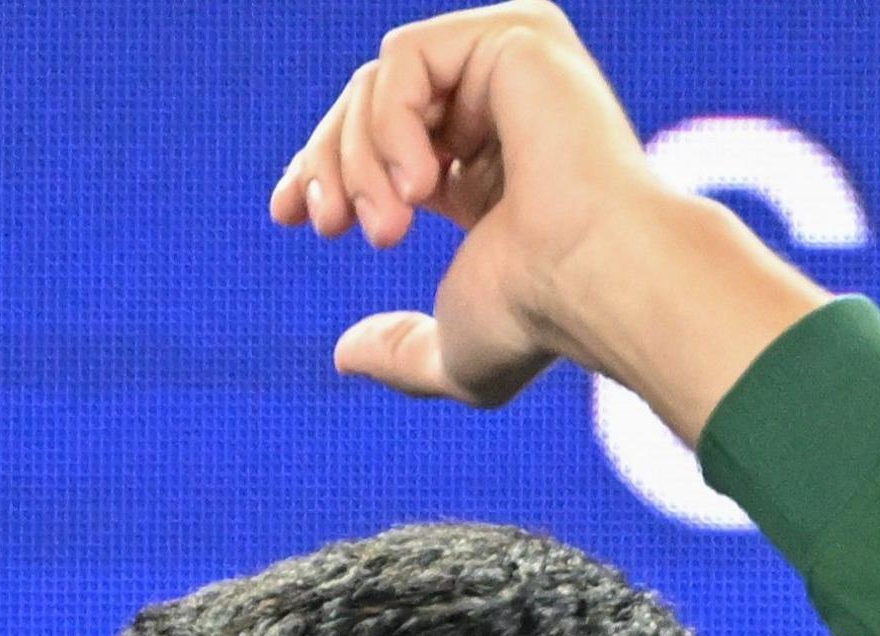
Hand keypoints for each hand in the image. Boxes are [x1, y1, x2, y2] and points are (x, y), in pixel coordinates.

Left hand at [271, 3, 821, 437]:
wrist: (595, 281)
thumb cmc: (541, 321)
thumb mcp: (455, 351)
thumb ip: (402, 354)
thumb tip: (346, 355)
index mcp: (485, 164)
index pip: (383, 135)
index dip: (322, 166)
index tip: (285, 214)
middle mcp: (502, 104)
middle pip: (369, 100)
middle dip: (327, 164)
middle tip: (327, 227)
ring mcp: (512, 63)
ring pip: (378, 83)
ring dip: (360, 161)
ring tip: (389, 230)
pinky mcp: (517, 36)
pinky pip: (404, 59)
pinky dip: (392, 124)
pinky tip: (420, 185)